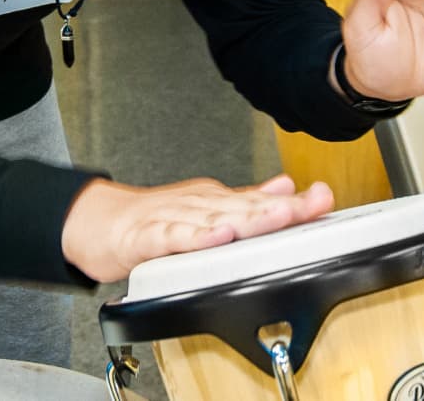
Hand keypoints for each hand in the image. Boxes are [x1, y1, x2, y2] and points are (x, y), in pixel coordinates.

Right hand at [61, 174, 333, 282]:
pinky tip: (217, 236)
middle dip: (281, 207)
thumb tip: (286, 187)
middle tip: (313, 204)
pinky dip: (197, 237)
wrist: (99, 222)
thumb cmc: (153, 218)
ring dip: (250, 217)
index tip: (324, 199)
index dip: (294, 202)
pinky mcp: (148, 237)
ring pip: (216, 219)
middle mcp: (200, 205)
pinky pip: (175, 237)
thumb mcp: (206, 207)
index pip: (261, 201)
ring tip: (279, 215)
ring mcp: (175, 218)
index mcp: (216, 201)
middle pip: (245, 207)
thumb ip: (246, 200)